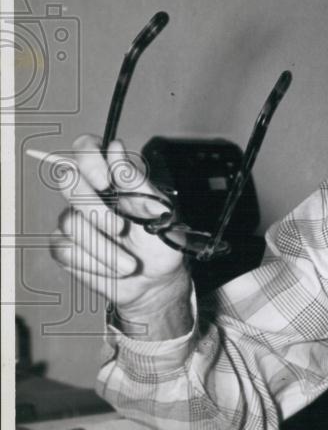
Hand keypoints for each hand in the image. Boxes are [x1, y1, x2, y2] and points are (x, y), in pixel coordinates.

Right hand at [49, 135, 191, 331]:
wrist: (156, 282)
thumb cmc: (161, 241)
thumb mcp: (159, 209)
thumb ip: (135, 180)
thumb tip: (115, 148)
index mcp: (112, 177)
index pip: (86, 149)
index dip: (88, 159)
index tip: (104, 181)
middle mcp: (89, 194)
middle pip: (68, 180)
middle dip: (94, 208)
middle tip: (121, 229)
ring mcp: (73, 220)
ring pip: (69, 221)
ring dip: (103, 247)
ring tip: (129, 263)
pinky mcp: (64, 247)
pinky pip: (64, 249)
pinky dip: (92, 263)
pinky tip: (111, 269)